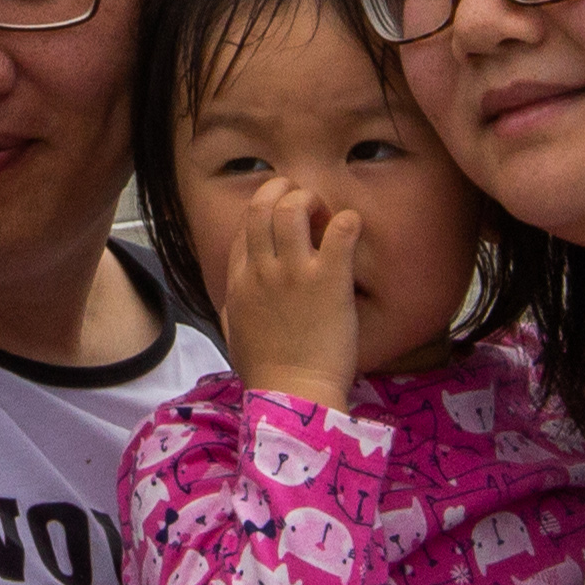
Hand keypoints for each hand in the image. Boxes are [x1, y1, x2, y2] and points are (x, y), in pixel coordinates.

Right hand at [217, 182, 366, 408]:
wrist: (293, 393)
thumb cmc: (266, 369)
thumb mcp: (232, 330)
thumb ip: (233, 300)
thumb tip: (239, 285)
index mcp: (239, 281)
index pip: (245, 226)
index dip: (264, 211)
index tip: (283, 217)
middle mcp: (262, 270)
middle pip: (262, 206)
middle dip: (283, 191)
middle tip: (305, 202)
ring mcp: (294, 273)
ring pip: (293, 207)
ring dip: (311, 200)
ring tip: (326, 214)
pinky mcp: (329, 280)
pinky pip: (340, 230)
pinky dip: (348, 220)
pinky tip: (352, 227)